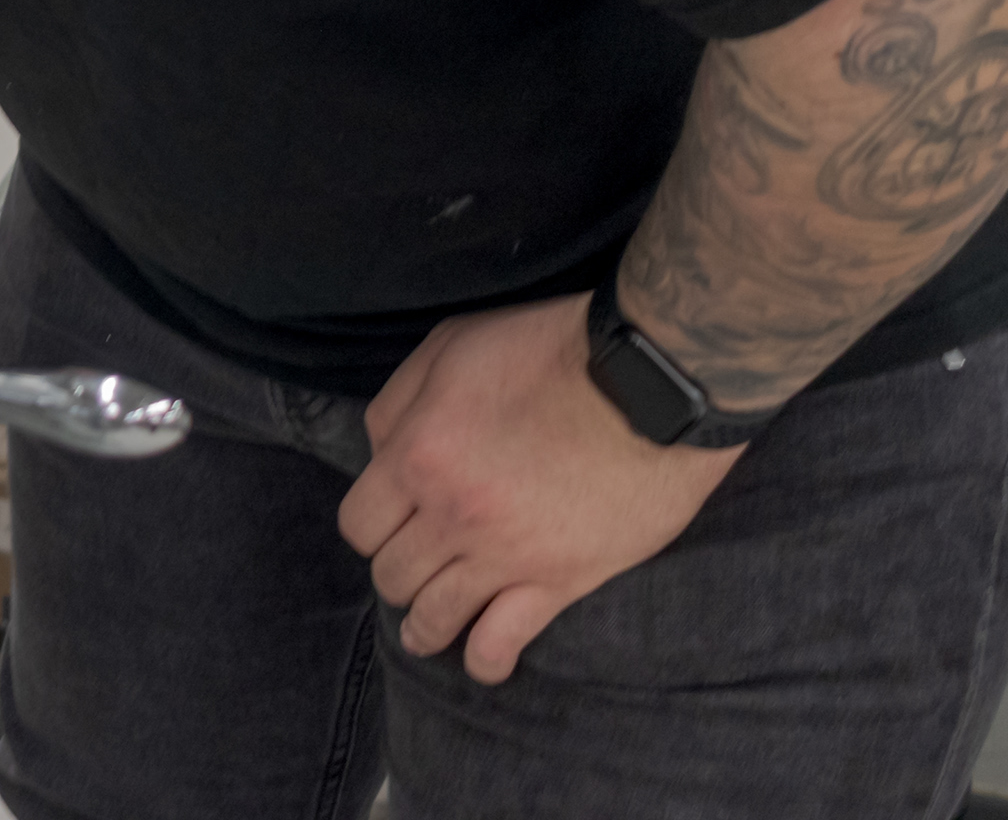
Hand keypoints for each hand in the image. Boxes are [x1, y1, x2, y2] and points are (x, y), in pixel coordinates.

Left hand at [335, 293, 740, 684]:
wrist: (647, 384)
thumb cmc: (548, 350)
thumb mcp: (449, 346)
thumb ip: (399, 405)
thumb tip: (380, 454)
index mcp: (418, 456)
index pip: (359, 524)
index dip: (370, 525)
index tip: (387, 524)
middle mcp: (452, 516)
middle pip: (393, 574)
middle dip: (396, 571)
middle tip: (414, 566)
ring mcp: (506, 555)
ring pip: (437, 616)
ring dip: (424, 626)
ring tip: (424, 632)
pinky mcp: (561, 580)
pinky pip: (505, 640)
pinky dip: (485, 659)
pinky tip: (482, 661)